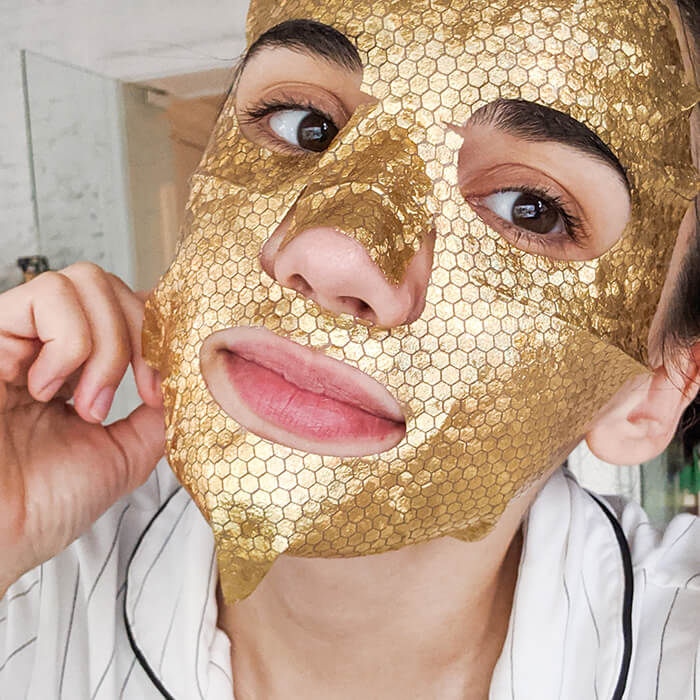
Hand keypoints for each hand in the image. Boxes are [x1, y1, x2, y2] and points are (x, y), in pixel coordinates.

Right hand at [0, 263, 164, 594]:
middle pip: (111, 286)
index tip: (167, 380)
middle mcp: (45, 347)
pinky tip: (48, 390)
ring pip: (85, 281)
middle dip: (140, 336)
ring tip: (87, 403)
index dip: (157, 329)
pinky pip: (47, 296)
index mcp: (74, 372)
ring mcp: (17, 337)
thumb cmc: (40, 507)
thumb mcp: (122, 455)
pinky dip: (70, 345)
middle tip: (139, 393)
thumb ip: (157, 414)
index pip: (125, 308)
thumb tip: (190, 379)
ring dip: (106, 345)